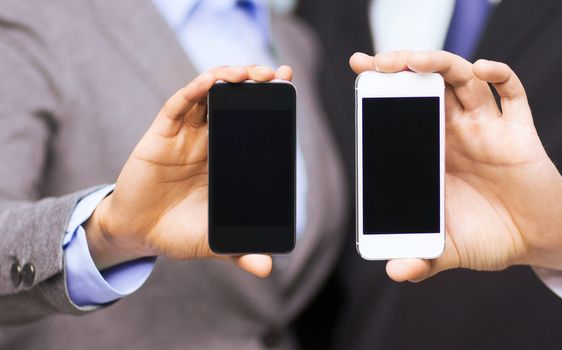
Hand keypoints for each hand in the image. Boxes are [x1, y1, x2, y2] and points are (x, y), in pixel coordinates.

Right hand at [83, 65, 292, 276]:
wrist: (138, 235)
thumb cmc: (178, 231)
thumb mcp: (214, 241)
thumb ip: (240, 250)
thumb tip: (266, 268)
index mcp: (225, 157)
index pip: (250, 121)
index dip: (267, 101)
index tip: (288, 84)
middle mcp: (207, 140)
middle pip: (232, 100)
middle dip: (255, 83)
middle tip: (277, 74)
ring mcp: (184, 135)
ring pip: (207, 95)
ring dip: (228, 78)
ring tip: (249, 73)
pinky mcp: (160, 135)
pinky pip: (178, 105)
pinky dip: (195, 90)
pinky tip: (211, 81)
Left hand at [350, 51, 561, 281]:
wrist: (539, 242)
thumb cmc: (491, 237)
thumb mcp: (451, 250)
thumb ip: (424, 259)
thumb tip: (395, 270)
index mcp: (434, 152)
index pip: (405, 108)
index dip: (385, 87)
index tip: (360, 69)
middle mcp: (457, 132)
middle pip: (429, 83)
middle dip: (404, 65)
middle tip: (378, 61)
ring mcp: (488, 129)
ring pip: (463, 80)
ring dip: (440, 64)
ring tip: (415, 61)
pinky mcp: (519, 133)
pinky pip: (512, 93)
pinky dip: (499, 74)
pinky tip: (482, 67)